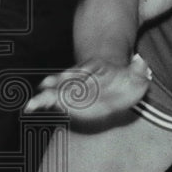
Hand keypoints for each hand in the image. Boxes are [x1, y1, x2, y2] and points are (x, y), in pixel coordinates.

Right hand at [24, 54, 151, 121]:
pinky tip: (29, 108)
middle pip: (68, 80)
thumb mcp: (136, 75)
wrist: (112, 79)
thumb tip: (141, 62)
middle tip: (45, 89)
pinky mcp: (66, 97)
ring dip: (45, 96)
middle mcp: (83, 78)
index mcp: (98, 70)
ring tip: (31, 104)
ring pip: (56, 89)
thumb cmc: (125, 80)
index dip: (79, 73)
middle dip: (57, 84)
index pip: (87, 71)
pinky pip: (52, 99)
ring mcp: (72, 87)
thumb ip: (139, 71)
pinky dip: (42, 102)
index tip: (72, 75)